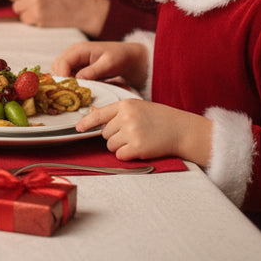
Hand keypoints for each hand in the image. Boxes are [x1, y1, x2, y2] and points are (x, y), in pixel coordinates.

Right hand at [51, 40, 148, 88]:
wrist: (128, 58)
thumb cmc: (119, 57)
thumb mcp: (108, 64)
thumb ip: (92, 72)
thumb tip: (77, 80)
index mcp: (78, 49)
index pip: (61, 63)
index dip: (62, 78)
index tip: (69, 91)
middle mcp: (73, 53)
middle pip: (56, 68)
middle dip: (62, 81)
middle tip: (73, 93)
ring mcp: (74, 61)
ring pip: (60, 73)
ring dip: (67, 83)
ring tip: (79, 92)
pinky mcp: (77, 68)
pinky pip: (68, 77)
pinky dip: (72, 84)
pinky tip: (82, 90)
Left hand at [77, 99, 213, 165]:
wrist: (182, 130)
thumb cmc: (161, 118)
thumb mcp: (138, 108)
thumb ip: (117, 111)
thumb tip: (93, 113)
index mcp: (126, 105)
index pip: (100, 114)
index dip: (87, 122)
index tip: (78, 128)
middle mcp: (126, 117)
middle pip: (105, 133)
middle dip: (114, 137)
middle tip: (132, 134)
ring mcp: (131, 132)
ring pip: (110, 145)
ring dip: (120, 147)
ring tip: (137, 140)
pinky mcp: (137, 147)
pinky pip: (120, 155)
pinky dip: (127, 155)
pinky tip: (140, 149)